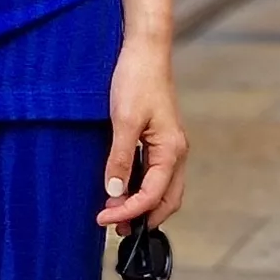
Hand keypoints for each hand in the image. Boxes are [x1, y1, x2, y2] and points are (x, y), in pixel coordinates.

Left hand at [97, 34, 186, 229]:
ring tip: (118, 217)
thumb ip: (120, 158)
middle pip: (166, 201)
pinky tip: (124, 191)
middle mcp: (176, 153)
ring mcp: (170, 147)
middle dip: (143, 218)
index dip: (128, 212)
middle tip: (114, 229)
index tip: (103, 219)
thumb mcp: (123, 120)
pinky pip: (156, 175)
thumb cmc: (136, 80)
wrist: (144, 50)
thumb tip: (114, 192)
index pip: (152, 196)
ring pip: (163, 190)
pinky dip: (142, 190)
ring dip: (143, 207)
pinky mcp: (160, 140)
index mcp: (172, 151)